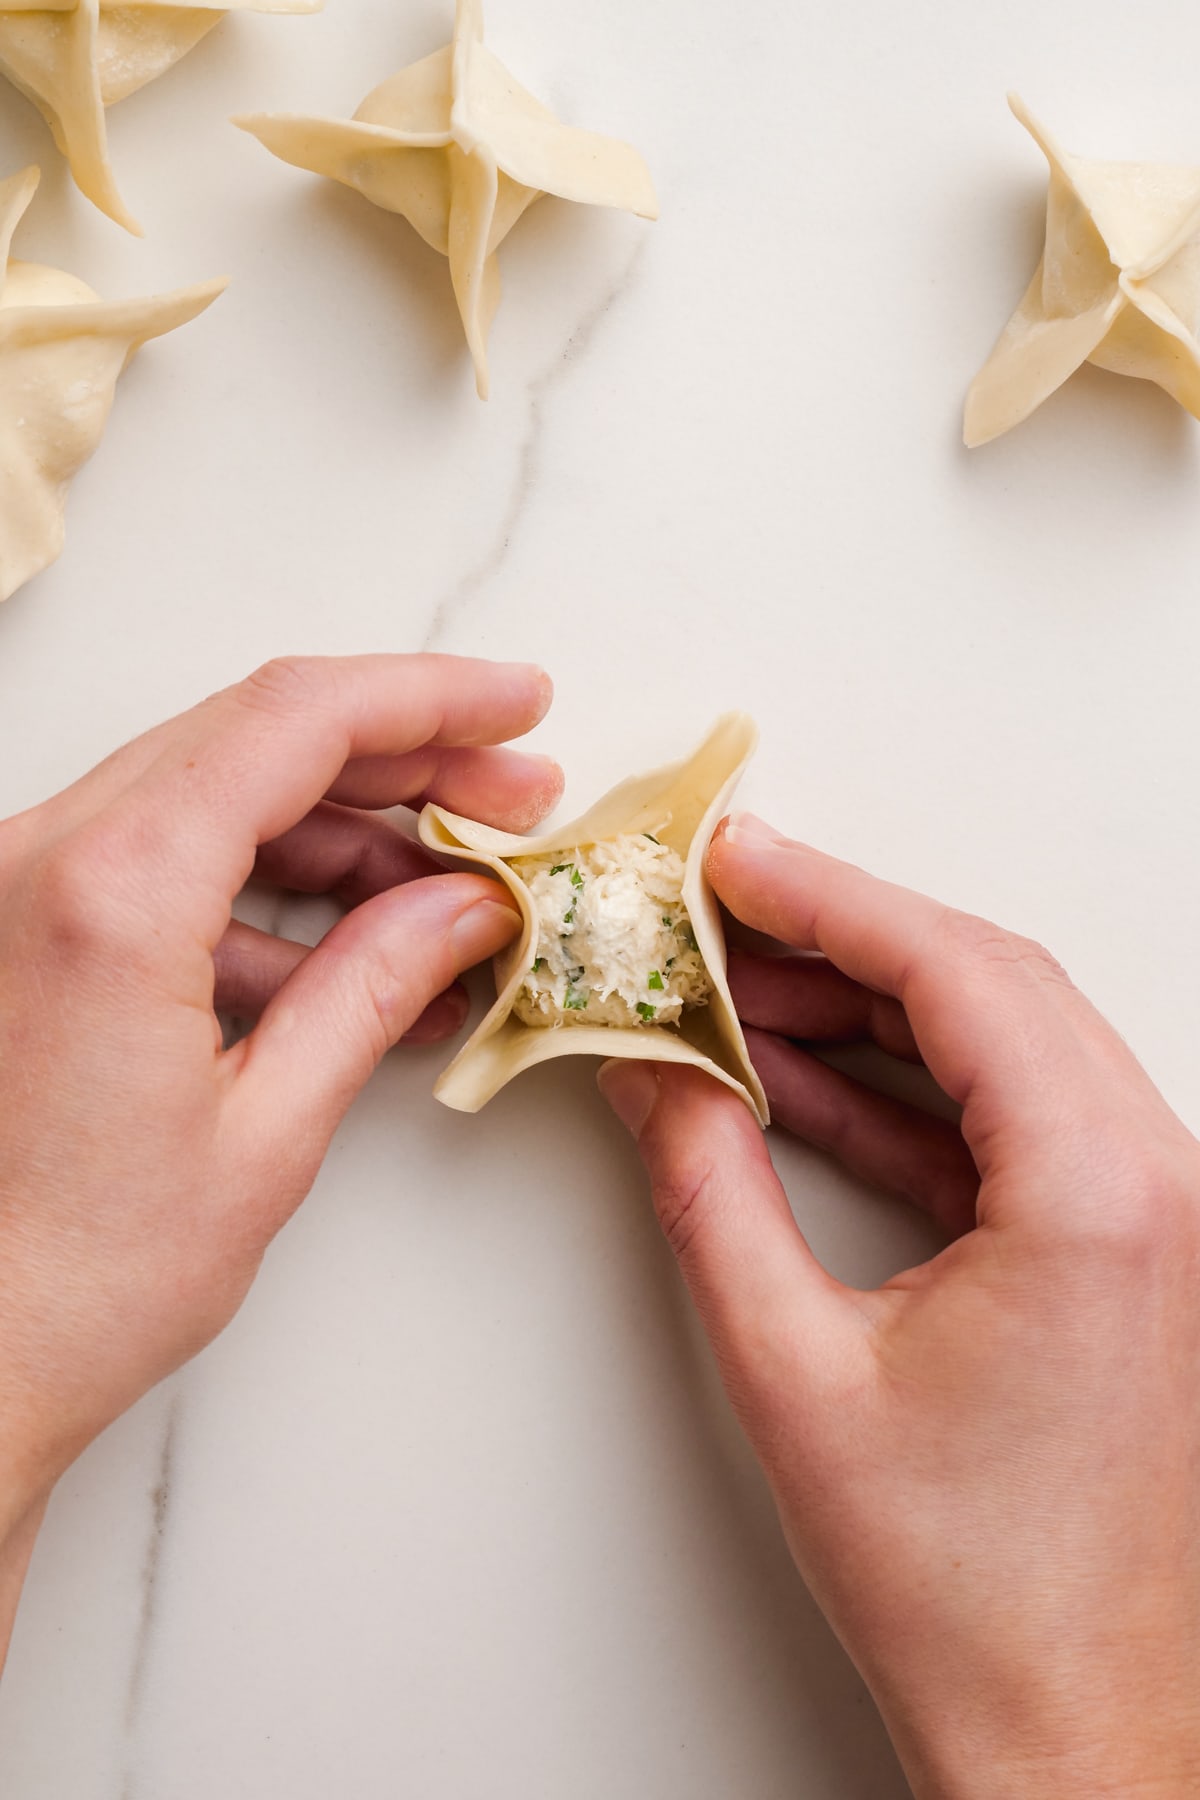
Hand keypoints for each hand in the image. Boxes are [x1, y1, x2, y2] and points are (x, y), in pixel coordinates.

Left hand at [0, 654, 560, 1646]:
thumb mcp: (267, 1133)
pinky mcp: (26, 925)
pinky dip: (268, 885)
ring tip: (453, 889)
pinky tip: (354, 952)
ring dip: (342, 825)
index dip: (430, 698)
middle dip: (403, 759)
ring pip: (215, 788)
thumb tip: (467, 907)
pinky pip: (167, 857)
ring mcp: (23, 886)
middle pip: (258, 737)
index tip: (518, 705)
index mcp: (112, 894)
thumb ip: (374, 987)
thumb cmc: (75, 1281)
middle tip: (510, 799)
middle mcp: (46, 860)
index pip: (296, 720)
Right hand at [600, 814, 1199, 1799]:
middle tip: (716, 908)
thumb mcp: (797, 1371)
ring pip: (1002, 1046)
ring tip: (733, 989)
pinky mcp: (1126, 1253)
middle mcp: (1159, 1184)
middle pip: (988, 986)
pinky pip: (1009, 1125)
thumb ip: (709, 1190)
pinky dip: (904, 1090)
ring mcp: (1156, 1217)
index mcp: (1102, 1194)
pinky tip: (798, 1079)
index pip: (958, 974)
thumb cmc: (967, 1591)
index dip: (830, 896)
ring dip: (867, 1010)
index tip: (735, 854)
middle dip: (840, 935)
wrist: (1076, 1734)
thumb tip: (647, 1071)